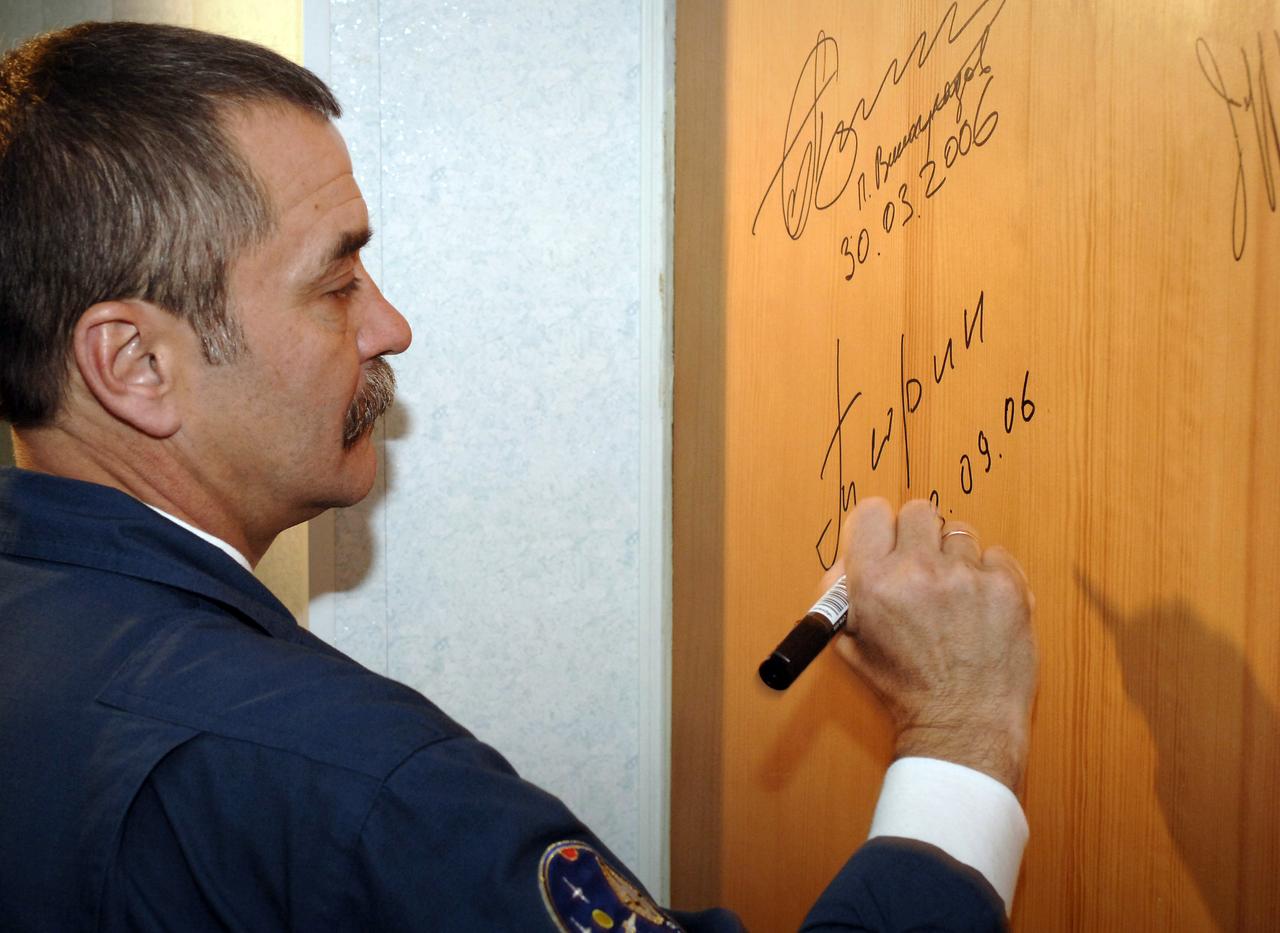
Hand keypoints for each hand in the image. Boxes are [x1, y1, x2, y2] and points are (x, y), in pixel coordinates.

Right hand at [833, 498, 1036, 789]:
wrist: (963, 726)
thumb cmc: (907, 691)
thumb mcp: (852, 645)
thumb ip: (842, 595)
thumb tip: (848, 558)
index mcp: (873, 583)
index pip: (872, 512)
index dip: (880, 527)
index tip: (888, 539)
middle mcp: (918, 572)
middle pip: (918, 511)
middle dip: (919, 536)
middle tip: (924, 566)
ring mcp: (966, 577)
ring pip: (960, 534)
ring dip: (956, 559)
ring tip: (956, 598)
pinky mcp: (1007, 587)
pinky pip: (996, 556)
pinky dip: (990, 576)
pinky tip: (982, 608)